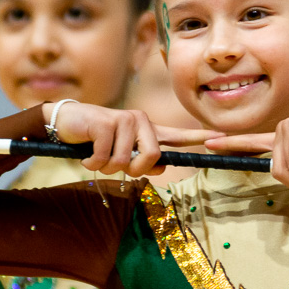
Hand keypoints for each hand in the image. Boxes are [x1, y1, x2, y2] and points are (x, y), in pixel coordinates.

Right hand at [45, 102, 219, 177]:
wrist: (66, 123)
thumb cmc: (95, 140)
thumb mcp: (121, 153)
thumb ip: (142, 160)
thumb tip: (161, 166)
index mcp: (147, 130)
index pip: (177, 135)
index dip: (198, 138)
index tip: (221, 137)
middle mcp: (140, 121)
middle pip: (151, 158)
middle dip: (132, 169)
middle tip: (115, 163)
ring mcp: (124, 119)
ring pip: (124, 162)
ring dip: (105, 167)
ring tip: (97, 155)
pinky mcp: (106, 123)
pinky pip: (104, 159)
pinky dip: (92, 163)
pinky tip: (86, 152)